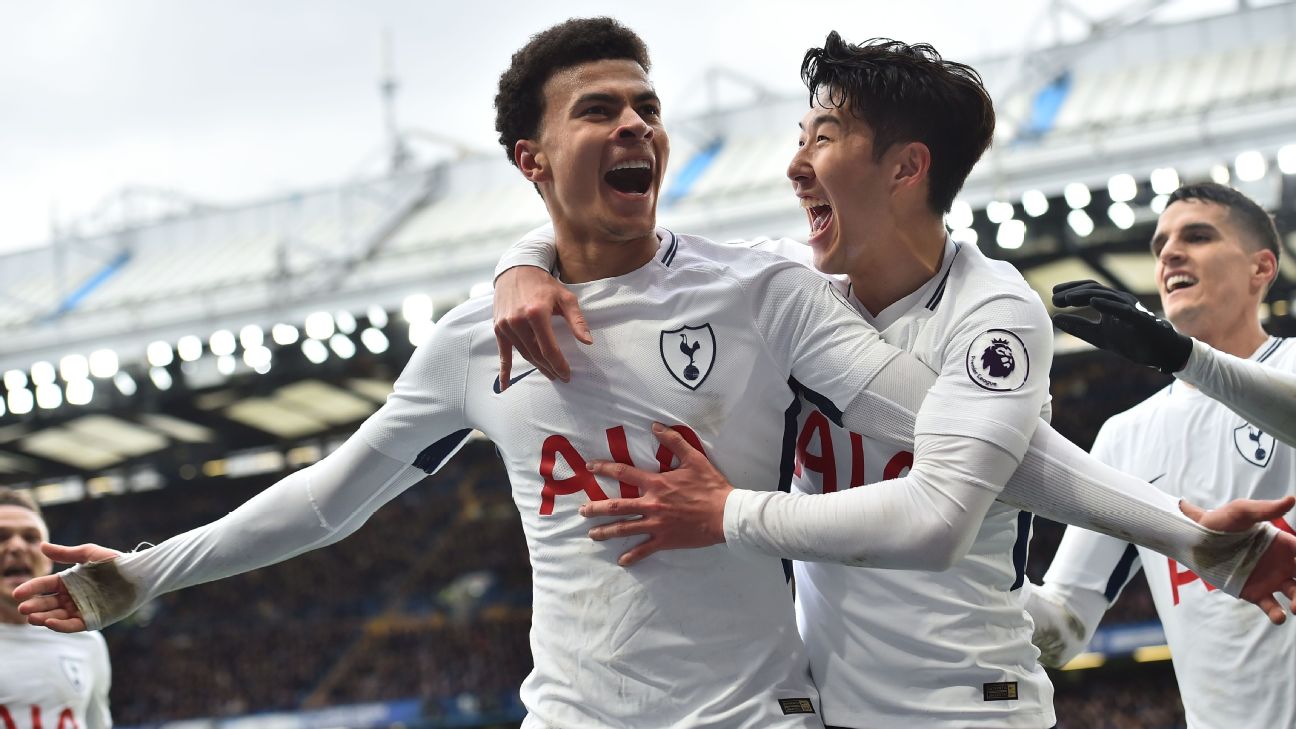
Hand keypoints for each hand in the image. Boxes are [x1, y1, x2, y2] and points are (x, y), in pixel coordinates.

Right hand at [13, 543, 119, 632]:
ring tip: (32, 617)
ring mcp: (81, 609)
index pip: (44, 586)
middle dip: (34, 606)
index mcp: (68, 581)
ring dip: (43, 617)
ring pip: (57, 616)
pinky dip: (60, 625)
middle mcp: (72, 597)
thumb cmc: (115, 562)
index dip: (31, 589)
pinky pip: (73, 625)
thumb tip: (41, 545)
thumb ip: (66, 553)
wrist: (139, 574)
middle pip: (48, 603)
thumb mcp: (89, 555)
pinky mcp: (93, 619)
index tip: (17, 593)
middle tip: (23, 608)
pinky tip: (49, 622)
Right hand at [493, 265, 592, 387]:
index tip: (567, 374)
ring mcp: (506, 325)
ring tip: (549, 373)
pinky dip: (504, 370)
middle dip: (550, 368)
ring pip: (523, 354)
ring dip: (537, 367)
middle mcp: (518, 321)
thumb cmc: (544, 285)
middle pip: (536, 354)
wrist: (517, 270)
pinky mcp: (498, 328)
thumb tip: (588, 342)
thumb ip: (577, 321)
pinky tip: (506, 385)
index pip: (549, 348)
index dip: (559, 364)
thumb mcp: (565, 298)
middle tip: (561, 377)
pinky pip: (503, 353)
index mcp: (536, 313)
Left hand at [579, 423, 729, 565]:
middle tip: (582, 511)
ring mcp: (656, 525)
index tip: (590, 467)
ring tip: (592, 534)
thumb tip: (655, 426)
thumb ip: (673, 441)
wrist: (725, 515)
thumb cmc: (711, 486)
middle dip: (596, 508)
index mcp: (656, 483)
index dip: (604, 468)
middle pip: (616, 506)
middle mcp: (651, 504)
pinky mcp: (665, 540)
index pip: (623, 473)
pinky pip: (644, 549)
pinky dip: (632, 556)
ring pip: (624, 529)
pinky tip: (622, 560)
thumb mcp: (694, 458)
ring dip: (605, 532)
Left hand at [1051, 279, 1191, 373]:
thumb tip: (1055, 319)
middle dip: (1073, 292)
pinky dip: (1108, 304)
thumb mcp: (1098, 335)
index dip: (1071, 289)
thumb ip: (1078, 327)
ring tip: (1067, 299)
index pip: (1088, 290)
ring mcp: (1130, 307)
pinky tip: (1093, 303)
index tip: (1053, 295)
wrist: (1158, 352)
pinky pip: (1122, 309)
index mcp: (1110, 304)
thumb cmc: (1130, 341)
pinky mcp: (1140, 318)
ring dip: (1085, 296)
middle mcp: (1119, 301)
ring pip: (1105, 295)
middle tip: (1055, 298)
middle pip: (1093, 289)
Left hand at [1180, 496, 1295, 623]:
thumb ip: (1265, 509)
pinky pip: (1272, 607)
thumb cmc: (1219, 521)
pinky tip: (1279, 616)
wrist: (1195, 540)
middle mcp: (1283, 563)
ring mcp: (1271, 580)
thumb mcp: (1241, 512)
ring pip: (1295, 594)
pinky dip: (1278, 615)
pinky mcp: (1256, 594)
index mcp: (1284, 544)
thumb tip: (1292, 499)